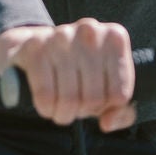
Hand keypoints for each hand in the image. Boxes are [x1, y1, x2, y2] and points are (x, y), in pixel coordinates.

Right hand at [0, 20, 136, 131]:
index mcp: (115, 38)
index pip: (119, 95)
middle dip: (81, 112)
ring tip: (60, 109)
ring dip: (63, 114)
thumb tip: (107, 123)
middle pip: (93, 98)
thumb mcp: (106, 86)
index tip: (94, 101)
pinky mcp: (35, 49)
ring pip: (70, 99)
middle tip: (74, 107)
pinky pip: (45, 96)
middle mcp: (90, 31)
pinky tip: (46, 106)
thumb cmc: (76, 70)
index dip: (104, 107)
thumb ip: (122, 111)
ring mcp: (61, 37)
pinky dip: (46, 109)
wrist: (33, 46)